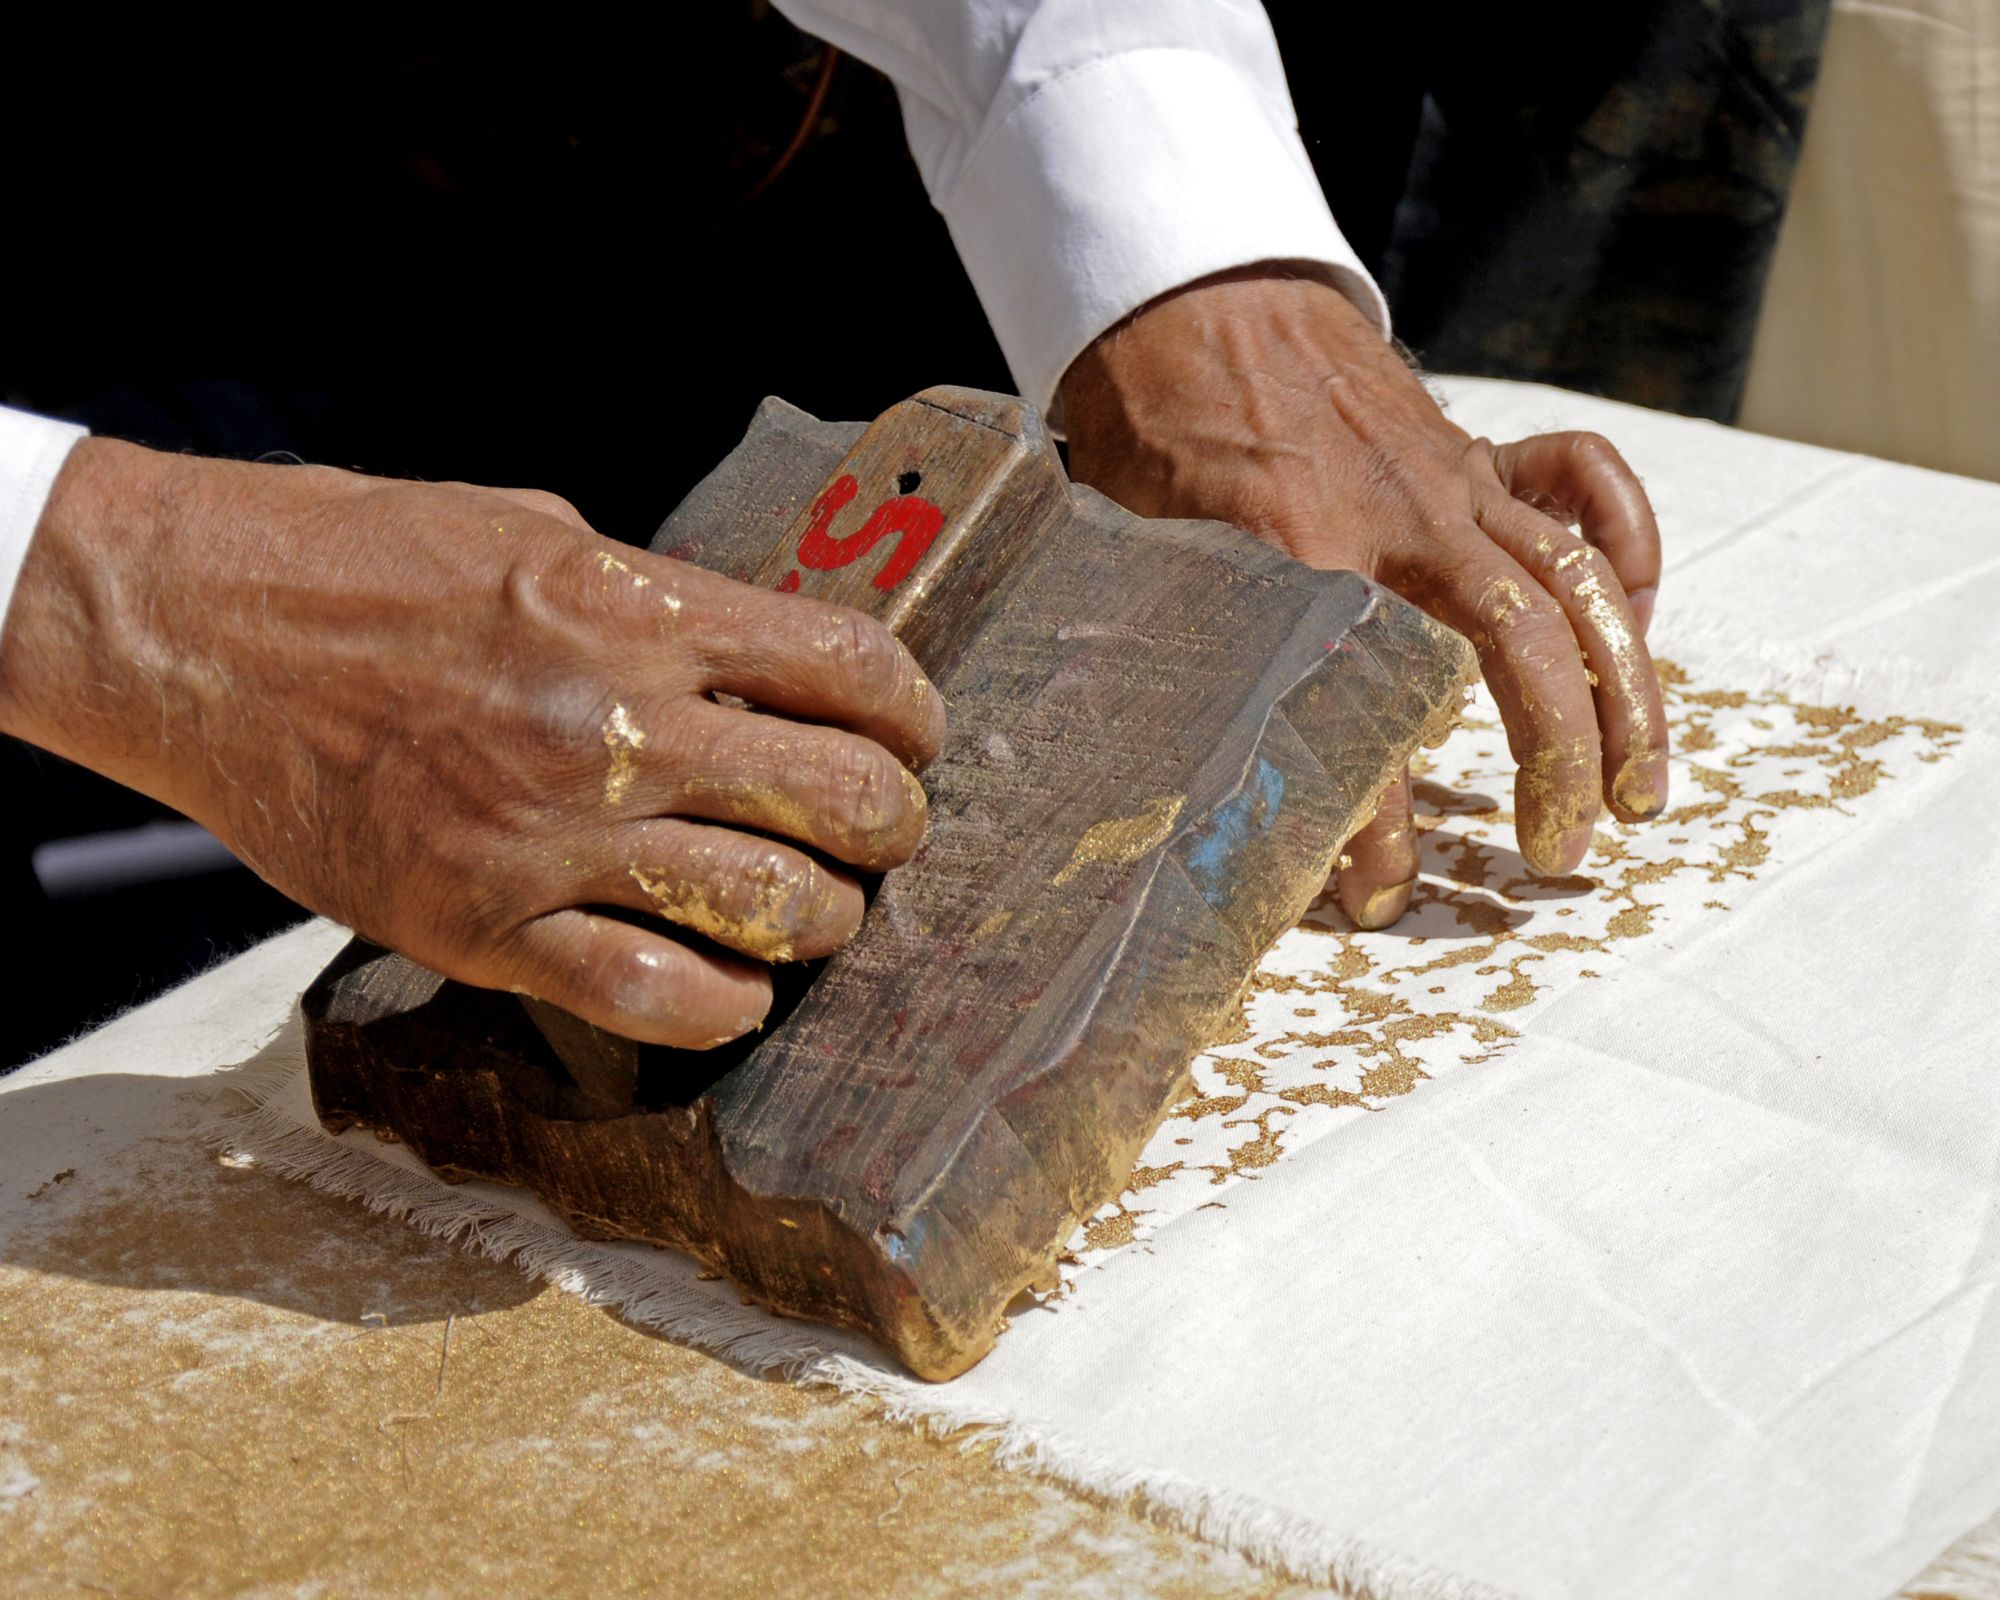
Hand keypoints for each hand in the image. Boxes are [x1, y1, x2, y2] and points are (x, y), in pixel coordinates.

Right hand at [0, 440, 943, 1045]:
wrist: (199, 628)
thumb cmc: (368, 564)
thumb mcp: (545, 535)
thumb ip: (666, 606)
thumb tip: (770, 662)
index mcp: (636, 609)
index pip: (852, 667)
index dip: (913, 713)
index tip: (912, 733)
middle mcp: (611, 725)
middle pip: (841, 798)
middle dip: (894, 825)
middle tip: (884, 831)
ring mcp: (548, 836)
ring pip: (771, 910)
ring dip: (827, 920)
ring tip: (819, 911)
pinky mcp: (479, 926)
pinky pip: (650, 995)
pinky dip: (724, 1004)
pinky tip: (736, 986)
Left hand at [1060, 267, 1666, 927]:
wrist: (1186, 299)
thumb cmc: (1152, 437)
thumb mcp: (1146, 568)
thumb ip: (1193, 673)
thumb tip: (1216, 798)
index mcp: (1312, 559)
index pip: (1372, 714)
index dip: (1378, 828)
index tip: (1371, 897)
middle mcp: (1407, 521)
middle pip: (1526, 645)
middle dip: (1563, 761)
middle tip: (1562, 852)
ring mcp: (1455, 479)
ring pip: (1581, 581)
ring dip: (1627, 688)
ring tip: (1642, 785)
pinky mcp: (1475, 449)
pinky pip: (1584, 481)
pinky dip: (1627, 544)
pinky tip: (1635, 614)